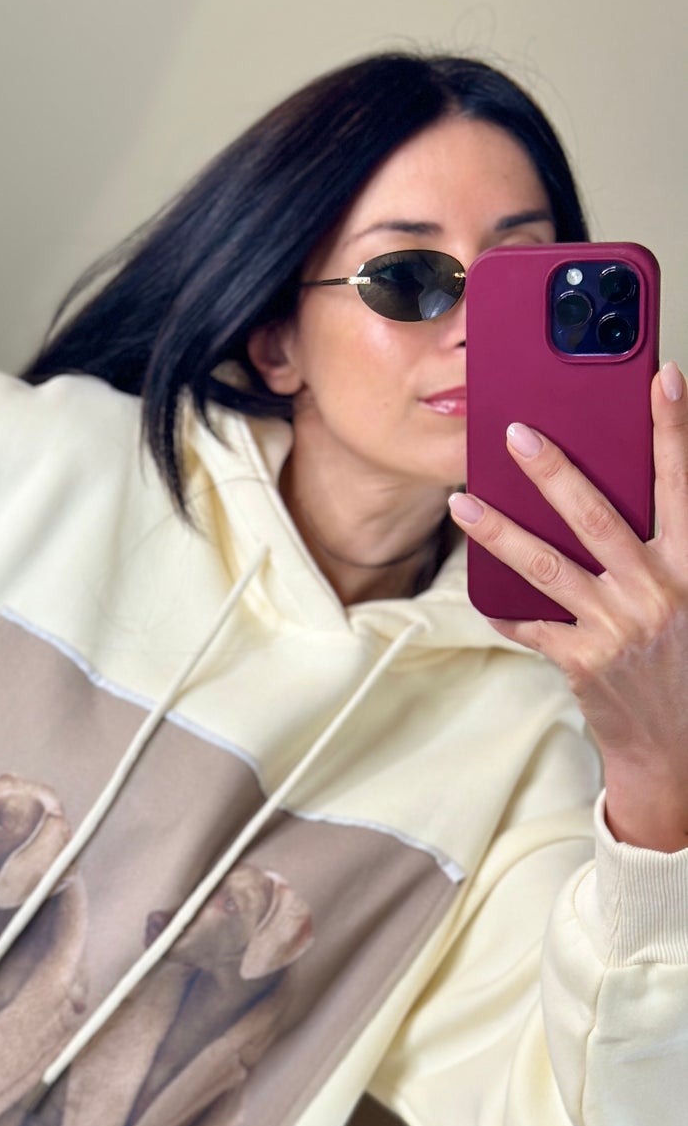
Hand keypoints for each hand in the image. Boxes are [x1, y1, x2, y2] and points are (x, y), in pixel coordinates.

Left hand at [447, 363, 687, 851]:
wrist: (676, 746)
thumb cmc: (683, 663)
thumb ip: (669, 551)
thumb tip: (635, 497)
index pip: (681, 485)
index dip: (672, 430)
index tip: (661, 379)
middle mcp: (655, 590)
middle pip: (596, 515)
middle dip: (554, 470)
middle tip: (517, 433)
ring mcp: (615, 626)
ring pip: (545, 565)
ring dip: (499, 530)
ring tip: (461, 502)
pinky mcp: (581, 660)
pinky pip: (530, 623)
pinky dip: (504, 605)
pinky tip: (477, 586)